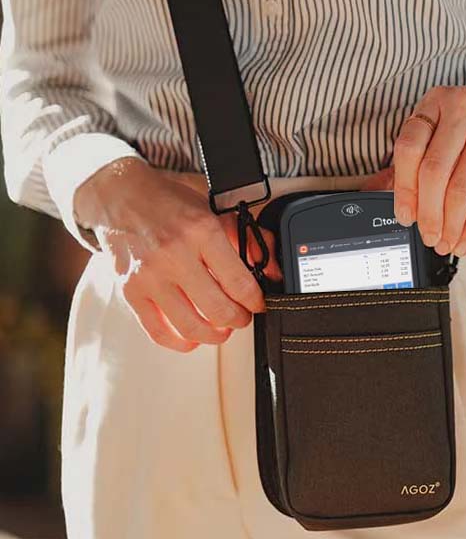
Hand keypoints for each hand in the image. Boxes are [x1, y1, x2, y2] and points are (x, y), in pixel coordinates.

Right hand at [74, 158, 279, 352]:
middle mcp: (174, 255)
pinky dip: (180, 343)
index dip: (255, 302)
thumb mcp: (214, 210)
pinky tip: (192, 338)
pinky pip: (158, 332)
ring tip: (221, 329)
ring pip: (191, 327)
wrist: (120, 195)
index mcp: (201, 231)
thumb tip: (273, 271)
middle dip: (238, 320)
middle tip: (241, 317)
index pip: (239, 283)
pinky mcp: (130, 291)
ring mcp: (149, 276)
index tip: (258, 304)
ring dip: (214, 336)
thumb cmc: (170, 203)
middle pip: (218, 310)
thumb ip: (248, 240)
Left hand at [368, 82, 465, 256]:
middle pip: (433, 172)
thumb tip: (375, 191)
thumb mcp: (445, 126)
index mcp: (436, 102)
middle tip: (427, 237)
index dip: (403, 189)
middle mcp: (463, 108)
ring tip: (445, 243)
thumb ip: (415, 156)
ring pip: (459, 188)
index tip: (404, 217)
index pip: (408, 149)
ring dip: (450, 225)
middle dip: (427, 214)